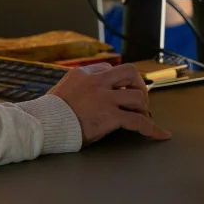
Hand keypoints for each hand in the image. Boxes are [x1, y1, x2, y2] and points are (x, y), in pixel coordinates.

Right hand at [49, 63, 171, 143]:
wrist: (43, 124)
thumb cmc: (48, 113)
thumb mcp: (62, 90)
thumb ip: (77, 87)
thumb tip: (89, 95)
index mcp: (83, 74)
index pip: (109, 69)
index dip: (118, 81)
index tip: (121, 91)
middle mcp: (97, 82)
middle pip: (129, 72)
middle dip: (138, 84)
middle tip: (138, 98)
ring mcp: (104, 99)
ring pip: (137, 96)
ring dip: (143, 106)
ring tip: (142, 116)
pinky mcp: (110, 116)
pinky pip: (138, 121)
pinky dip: (152, 128)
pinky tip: (160, 134)